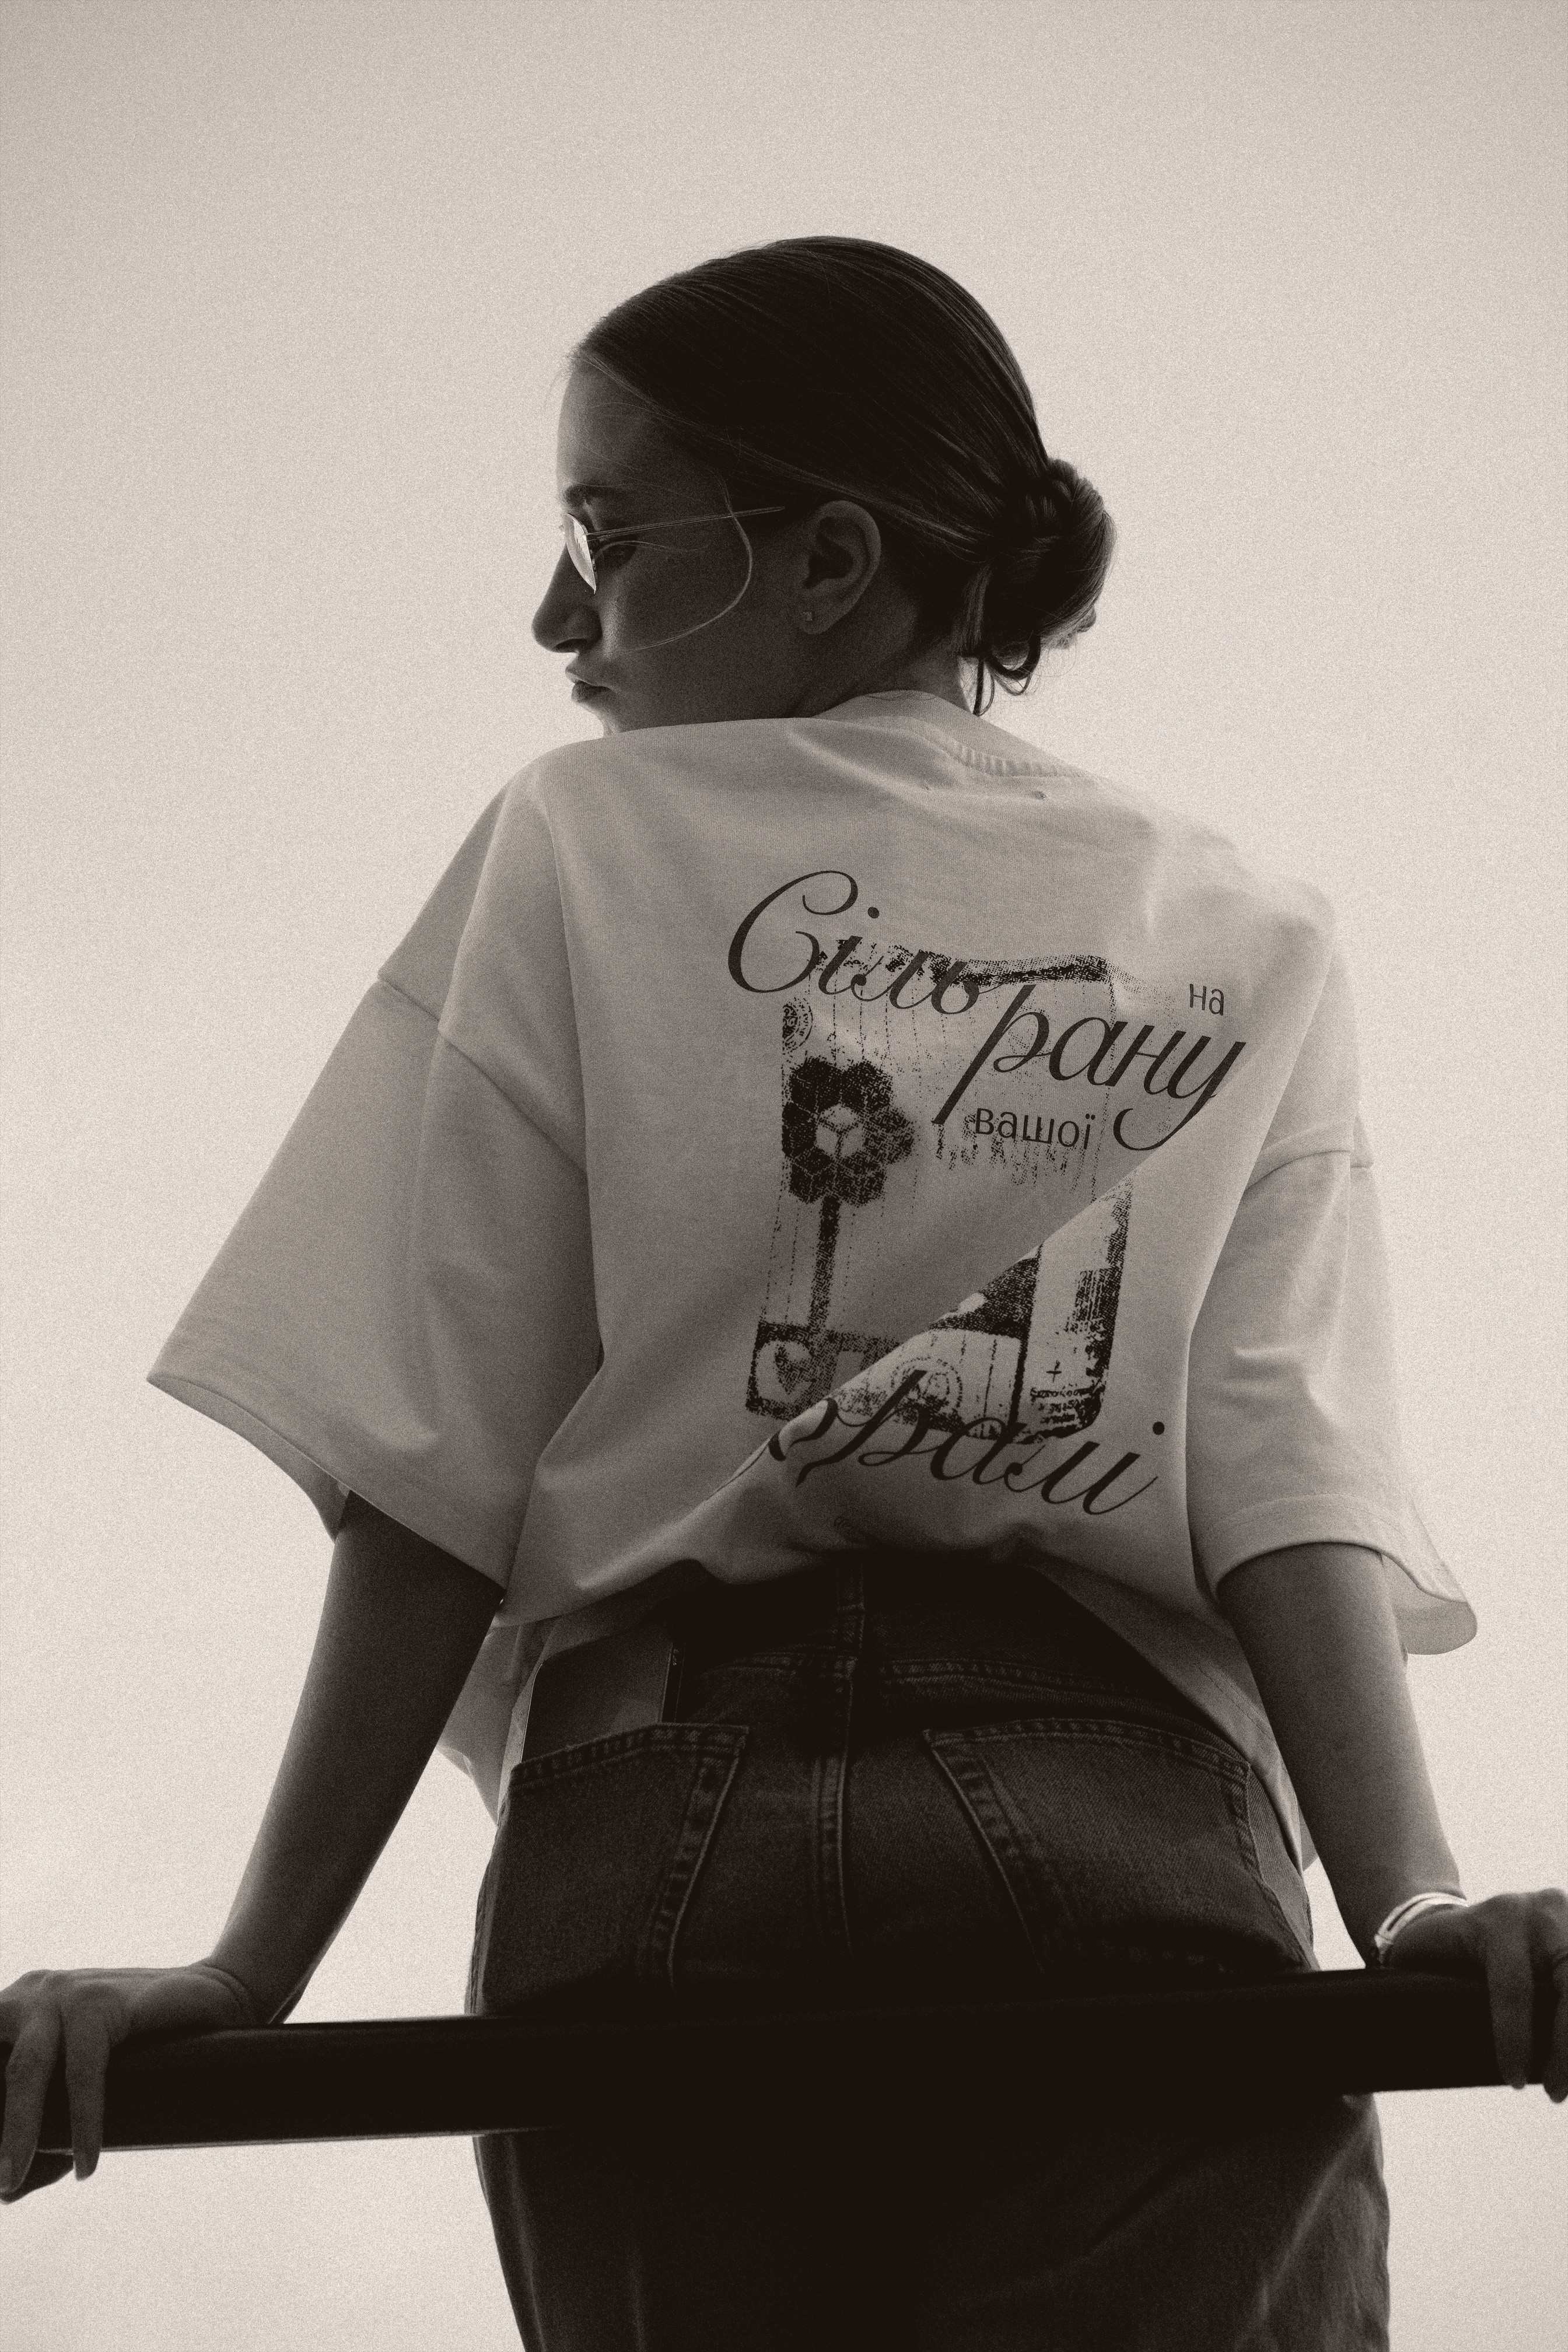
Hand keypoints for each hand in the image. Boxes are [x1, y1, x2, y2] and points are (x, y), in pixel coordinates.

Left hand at [0, 1961, 257, 2203]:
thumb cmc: (149, 2049)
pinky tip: (85, 2161)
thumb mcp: (82, 2083)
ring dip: (18, 2131)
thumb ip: (44, 2124)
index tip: (1, 2171)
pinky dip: (82, 2121)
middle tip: (0, 2182)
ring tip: (13, 2181)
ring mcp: (66, 1991)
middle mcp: (34, 1993)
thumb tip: (7, 2193)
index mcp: (19, 2008)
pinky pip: (81, 2070)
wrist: (222, 1996)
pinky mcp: (101, 1998)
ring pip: (27, 2069)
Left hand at [1384, 1888, 1567, 2101]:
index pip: (1514, 1987)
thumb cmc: (1428, 1951)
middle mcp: (1538, 1911)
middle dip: (1564, 2046)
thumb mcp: (1420, 1964)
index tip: (1511, 2080)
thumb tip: (1405, 2052)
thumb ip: (1421, 2000)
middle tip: (1552, 2092)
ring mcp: (1566, 1916)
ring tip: (1563, 2082)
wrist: (1443, 1912)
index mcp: (1496, 1919)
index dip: (1516, 2039)